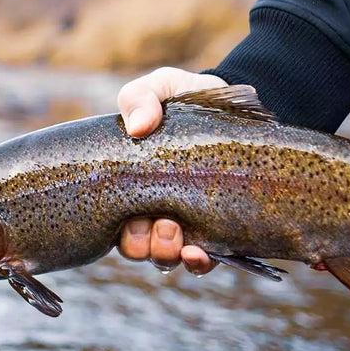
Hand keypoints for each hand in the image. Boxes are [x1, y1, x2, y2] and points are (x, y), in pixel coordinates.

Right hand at [116, 68, 226, 274]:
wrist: (238, 108)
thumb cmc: (188, 99)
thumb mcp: (161, 88)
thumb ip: (140, 97)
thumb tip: (138, 127)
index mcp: (130, 187)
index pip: (112, 221)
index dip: (116, 228)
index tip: (129, 217)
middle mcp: (153, 212)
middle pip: (136, 247)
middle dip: (144, 244)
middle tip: (164, 224)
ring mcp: (185, 225)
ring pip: (165, 258)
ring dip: (166, 253)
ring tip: (180, 237)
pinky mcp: (217, 233)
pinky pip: (201, 262)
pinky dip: (197, 262)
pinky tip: (201, 252)